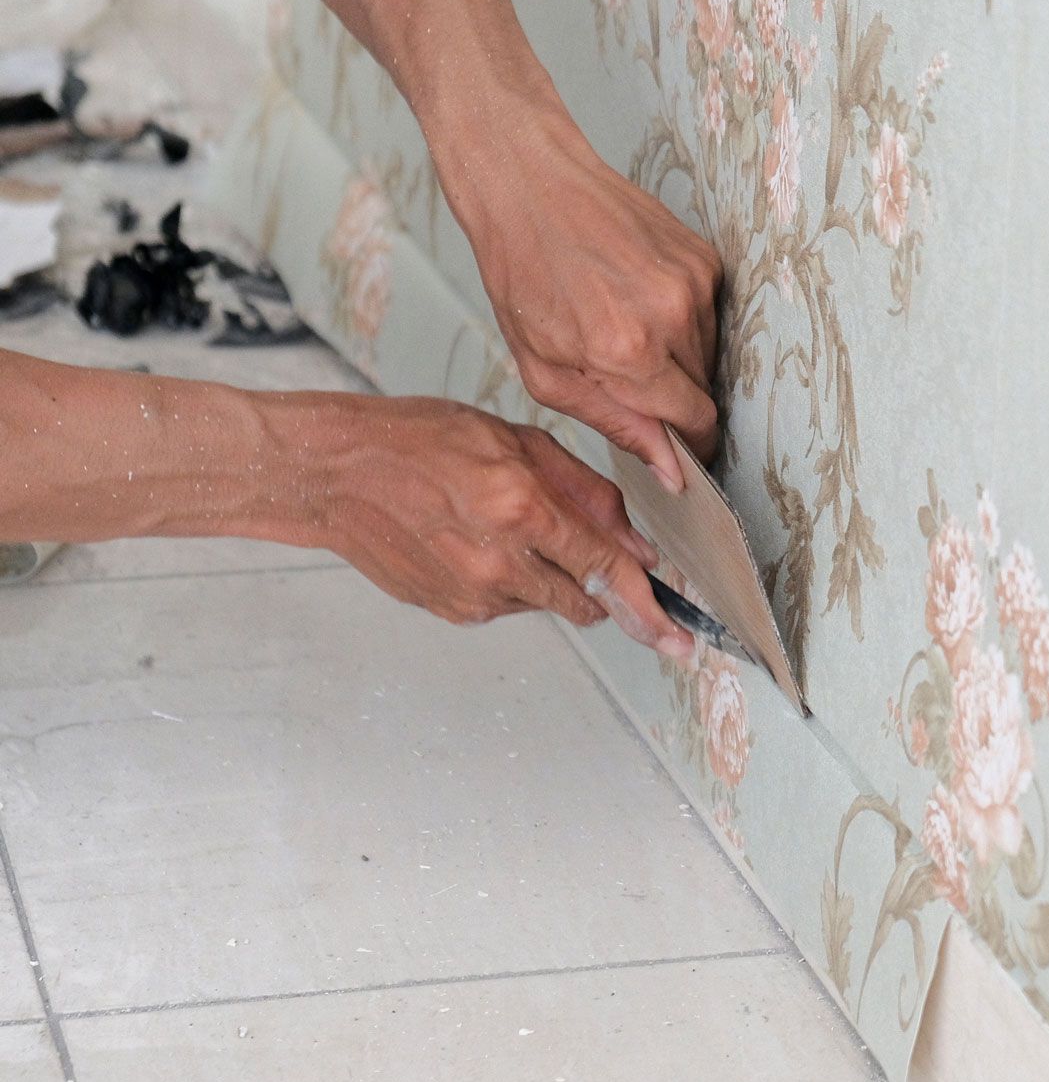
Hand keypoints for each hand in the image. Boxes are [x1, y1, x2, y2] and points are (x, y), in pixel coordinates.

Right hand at [303, 393, 695, 657]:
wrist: (336, 474)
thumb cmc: (421, 441)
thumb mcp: (518, 441)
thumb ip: (587, 494)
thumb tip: (638, 543)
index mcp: (522, 509)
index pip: (607, 570)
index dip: (650, 607)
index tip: (680, 641)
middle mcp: (500, 561)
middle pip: (586, 601)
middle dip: (607, 592)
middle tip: (607, 572)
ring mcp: (474, 593)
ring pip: (550, 602)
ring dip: (553, 576)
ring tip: (508, 527)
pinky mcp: (453, 611)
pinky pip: (510, 605)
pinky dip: (515, 581)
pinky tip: (480, 543)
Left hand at [442, 112, 721, 488]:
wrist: (529, 186)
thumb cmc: (524, 276)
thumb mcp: (545, 372)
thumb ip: (616, 424)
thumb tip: (670, 467)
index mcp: (628, 353)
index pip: (696, 423)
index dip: (687, 443)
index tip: (676, 448)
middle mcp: (673, 317)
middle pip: (705, 391)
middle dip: (673, 397)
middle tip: (625, 374)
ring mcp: (694, 283)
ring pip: (709, 354)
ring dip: (677, 357)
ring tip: (624, 325)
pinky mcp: (704, 258)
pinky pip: (710, 315)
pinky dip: (681, 318)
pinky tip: (637, 295)